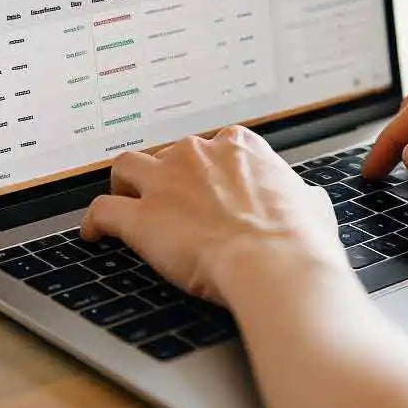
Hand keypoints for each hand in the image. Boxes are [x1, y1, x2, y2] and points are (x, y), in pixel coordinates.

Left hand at [81, 125, 347, 302]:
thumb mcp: (313, 204)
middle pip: (169, 154)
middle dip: (168, 176)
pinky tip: (94, 235)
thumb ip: (300, 194)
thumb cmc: (298, 239)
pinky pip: (103, 210)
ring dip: (124, 184)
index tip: (207, 184)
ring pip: (126, 167)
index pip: (213, 145)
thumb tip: (307, 199)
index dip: (207, 167)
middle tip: (172, 203)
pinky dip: (94, 222)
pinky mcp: (142, 217)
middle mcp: (198, 154)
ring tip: (126, 201)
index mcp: (239, 146)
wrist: (275, 263)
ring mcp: (166, 182)